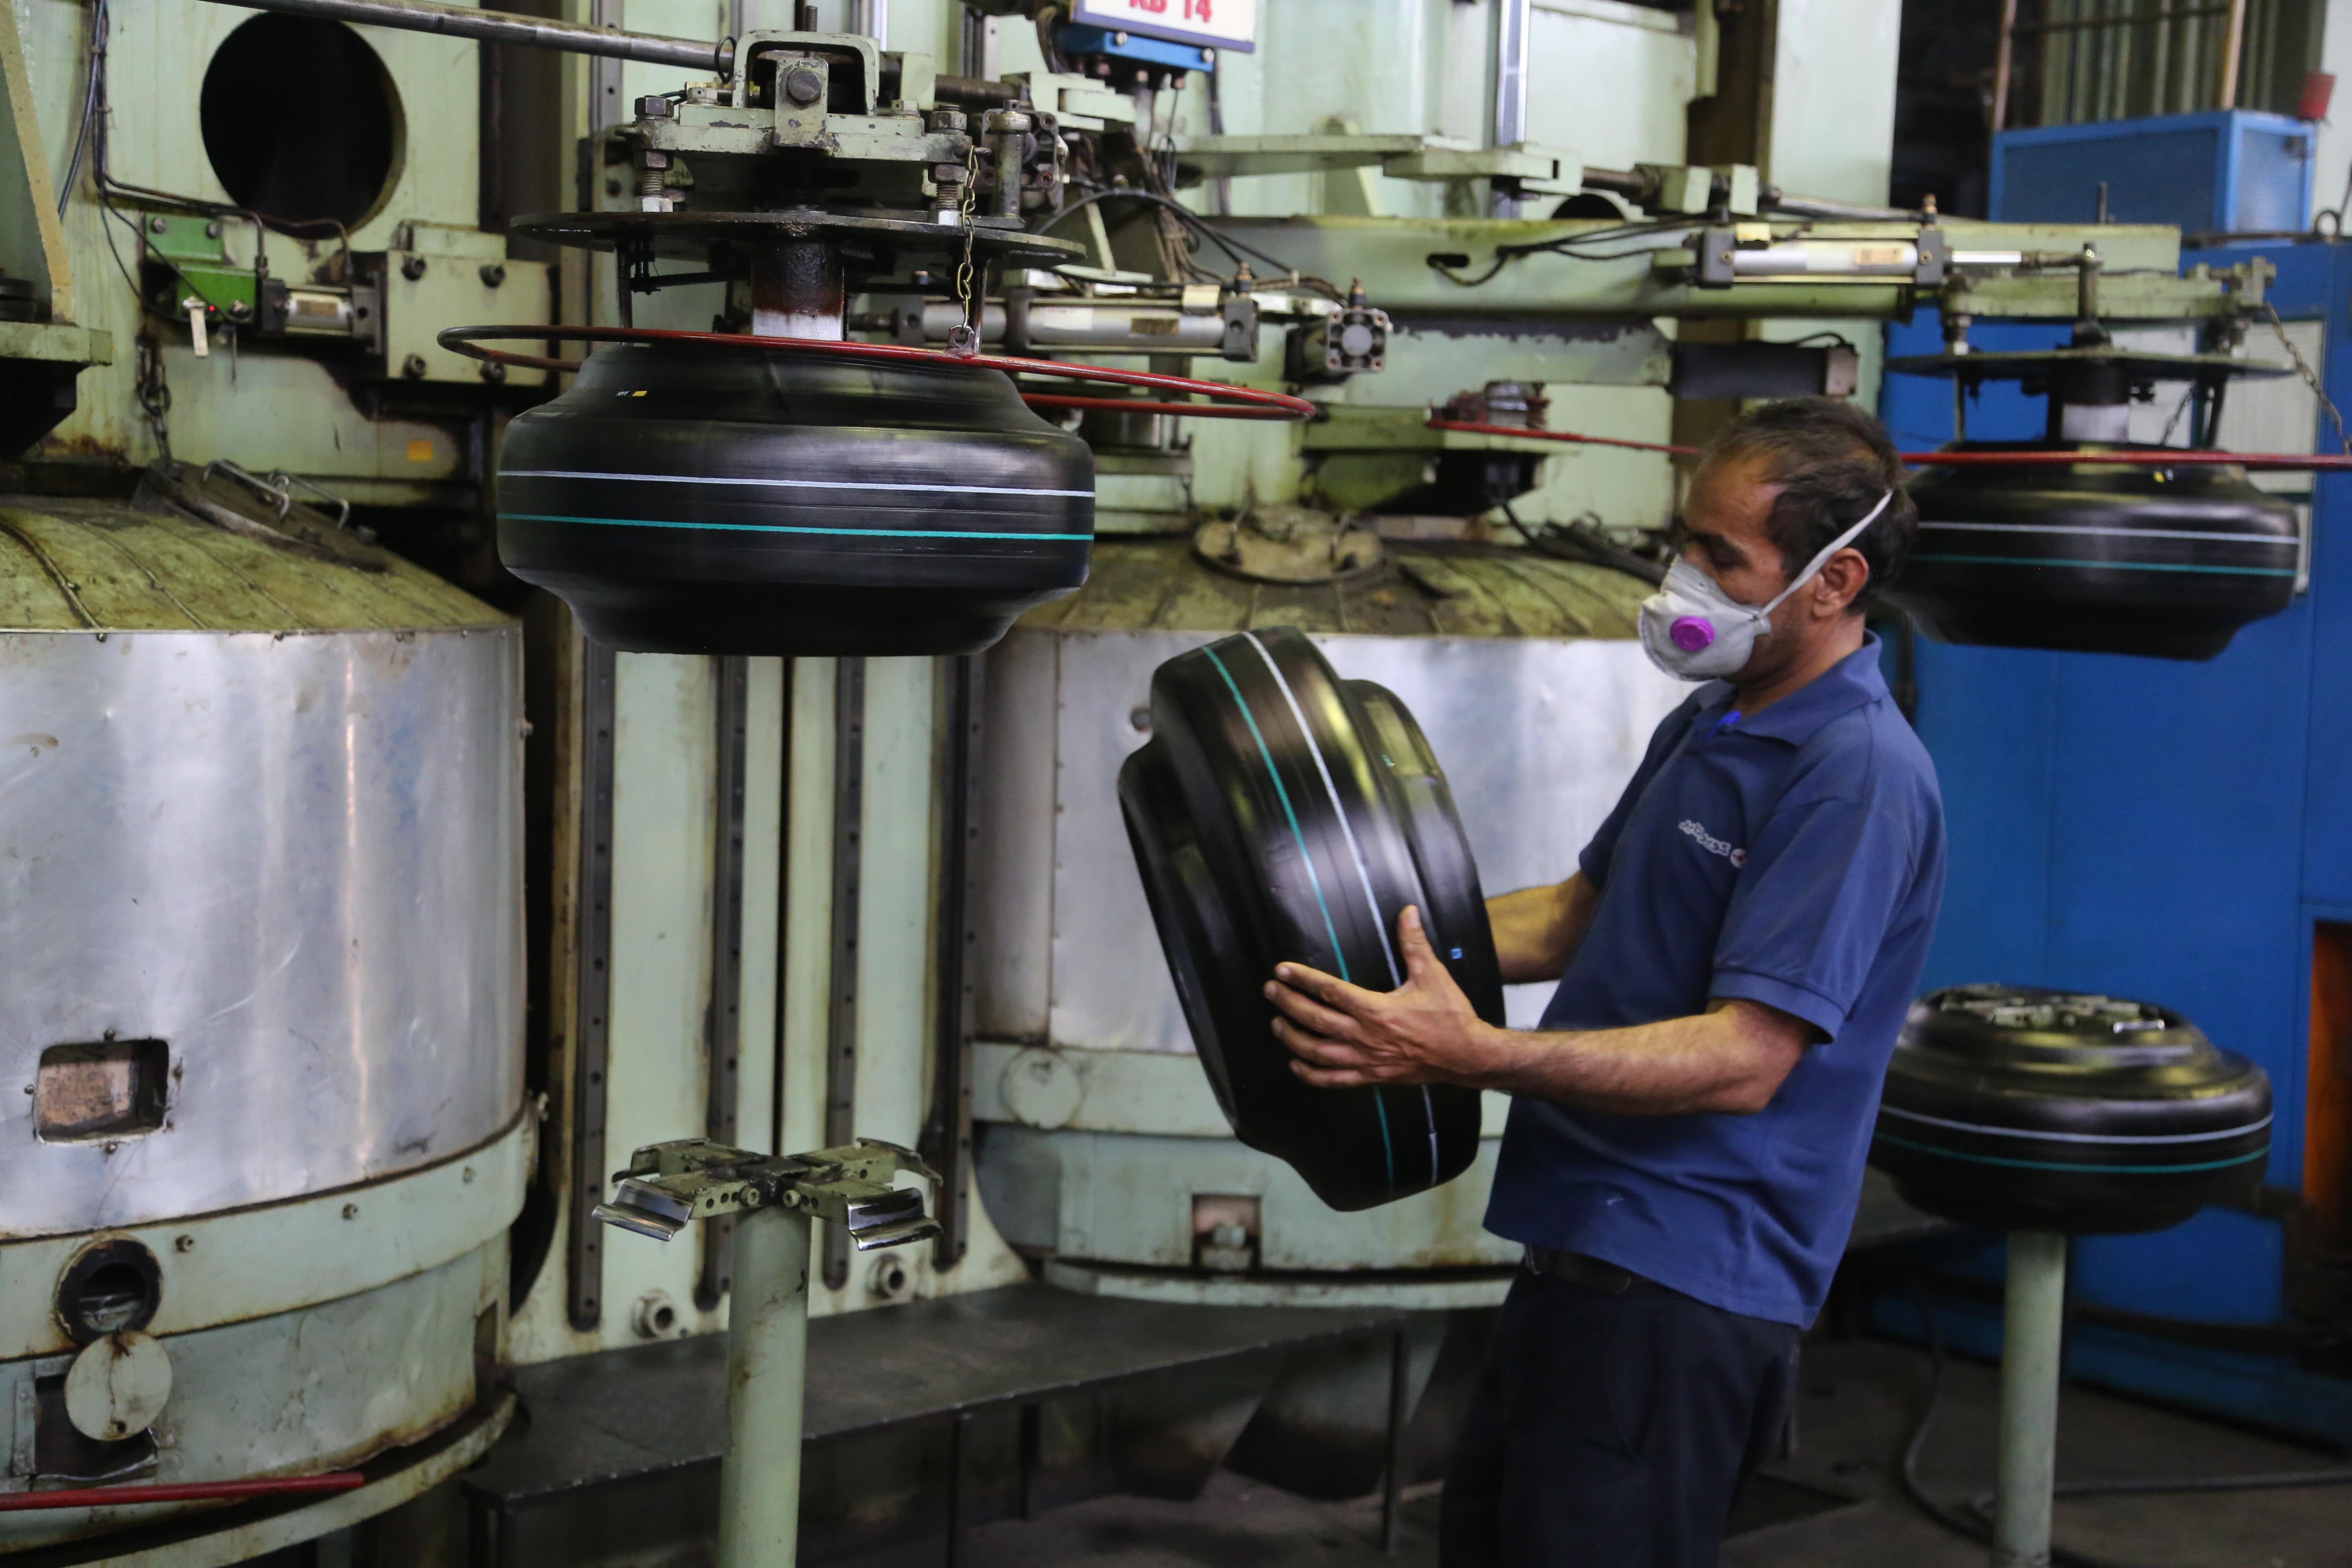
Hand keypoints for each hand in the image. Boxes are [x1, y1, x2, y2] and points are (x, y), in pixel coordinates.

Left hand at [1264, 906, 1499, 1088]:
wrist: (1465, 1056)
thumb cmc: (1450, 1016)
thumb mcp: (1433, 975)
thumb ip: (1414, 943)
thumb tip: (1407, 911)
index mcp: (1377, 1010)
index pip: (1330, 991)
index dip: (1302, 979)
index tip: (1282, 970)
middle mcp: (1366, 1037)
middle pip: (1315, 1020)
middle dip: (1289, 1004)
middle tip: (1270, 991)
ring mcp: (1366, 1060)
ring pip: (1318, 1052)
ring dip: (1293, 1038)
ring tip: (1276, 1023)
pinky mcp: (1371, 1077)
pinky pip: (1334, 1080)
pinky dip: (1311, 1074)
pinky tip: (1296, 1064)